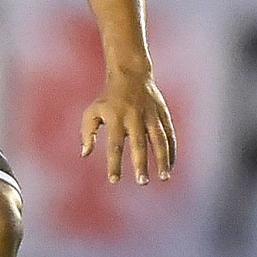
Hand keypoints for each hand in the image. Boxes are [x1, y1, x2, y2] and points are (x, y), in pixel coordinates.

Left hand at [80, 66, 175, 184]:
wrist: (130, 74)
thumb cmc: (108, 98)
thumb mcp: (92, 111)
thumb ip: (87, 132)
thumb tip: (85, 153)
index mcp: (116, 118)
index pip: (114, 145)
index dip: (114, 164)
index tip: (114, 180)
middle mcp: (134, 117)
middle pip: (139, 144)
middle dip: (141, 164)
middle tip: (142, 182)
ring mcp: (151, 114)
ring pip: (159, 139)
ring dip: (162, 159)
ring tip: (164, 177)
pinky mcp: (163, 113)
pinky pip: (169, 134)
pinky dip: (171, 150)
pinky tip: (170, 165)